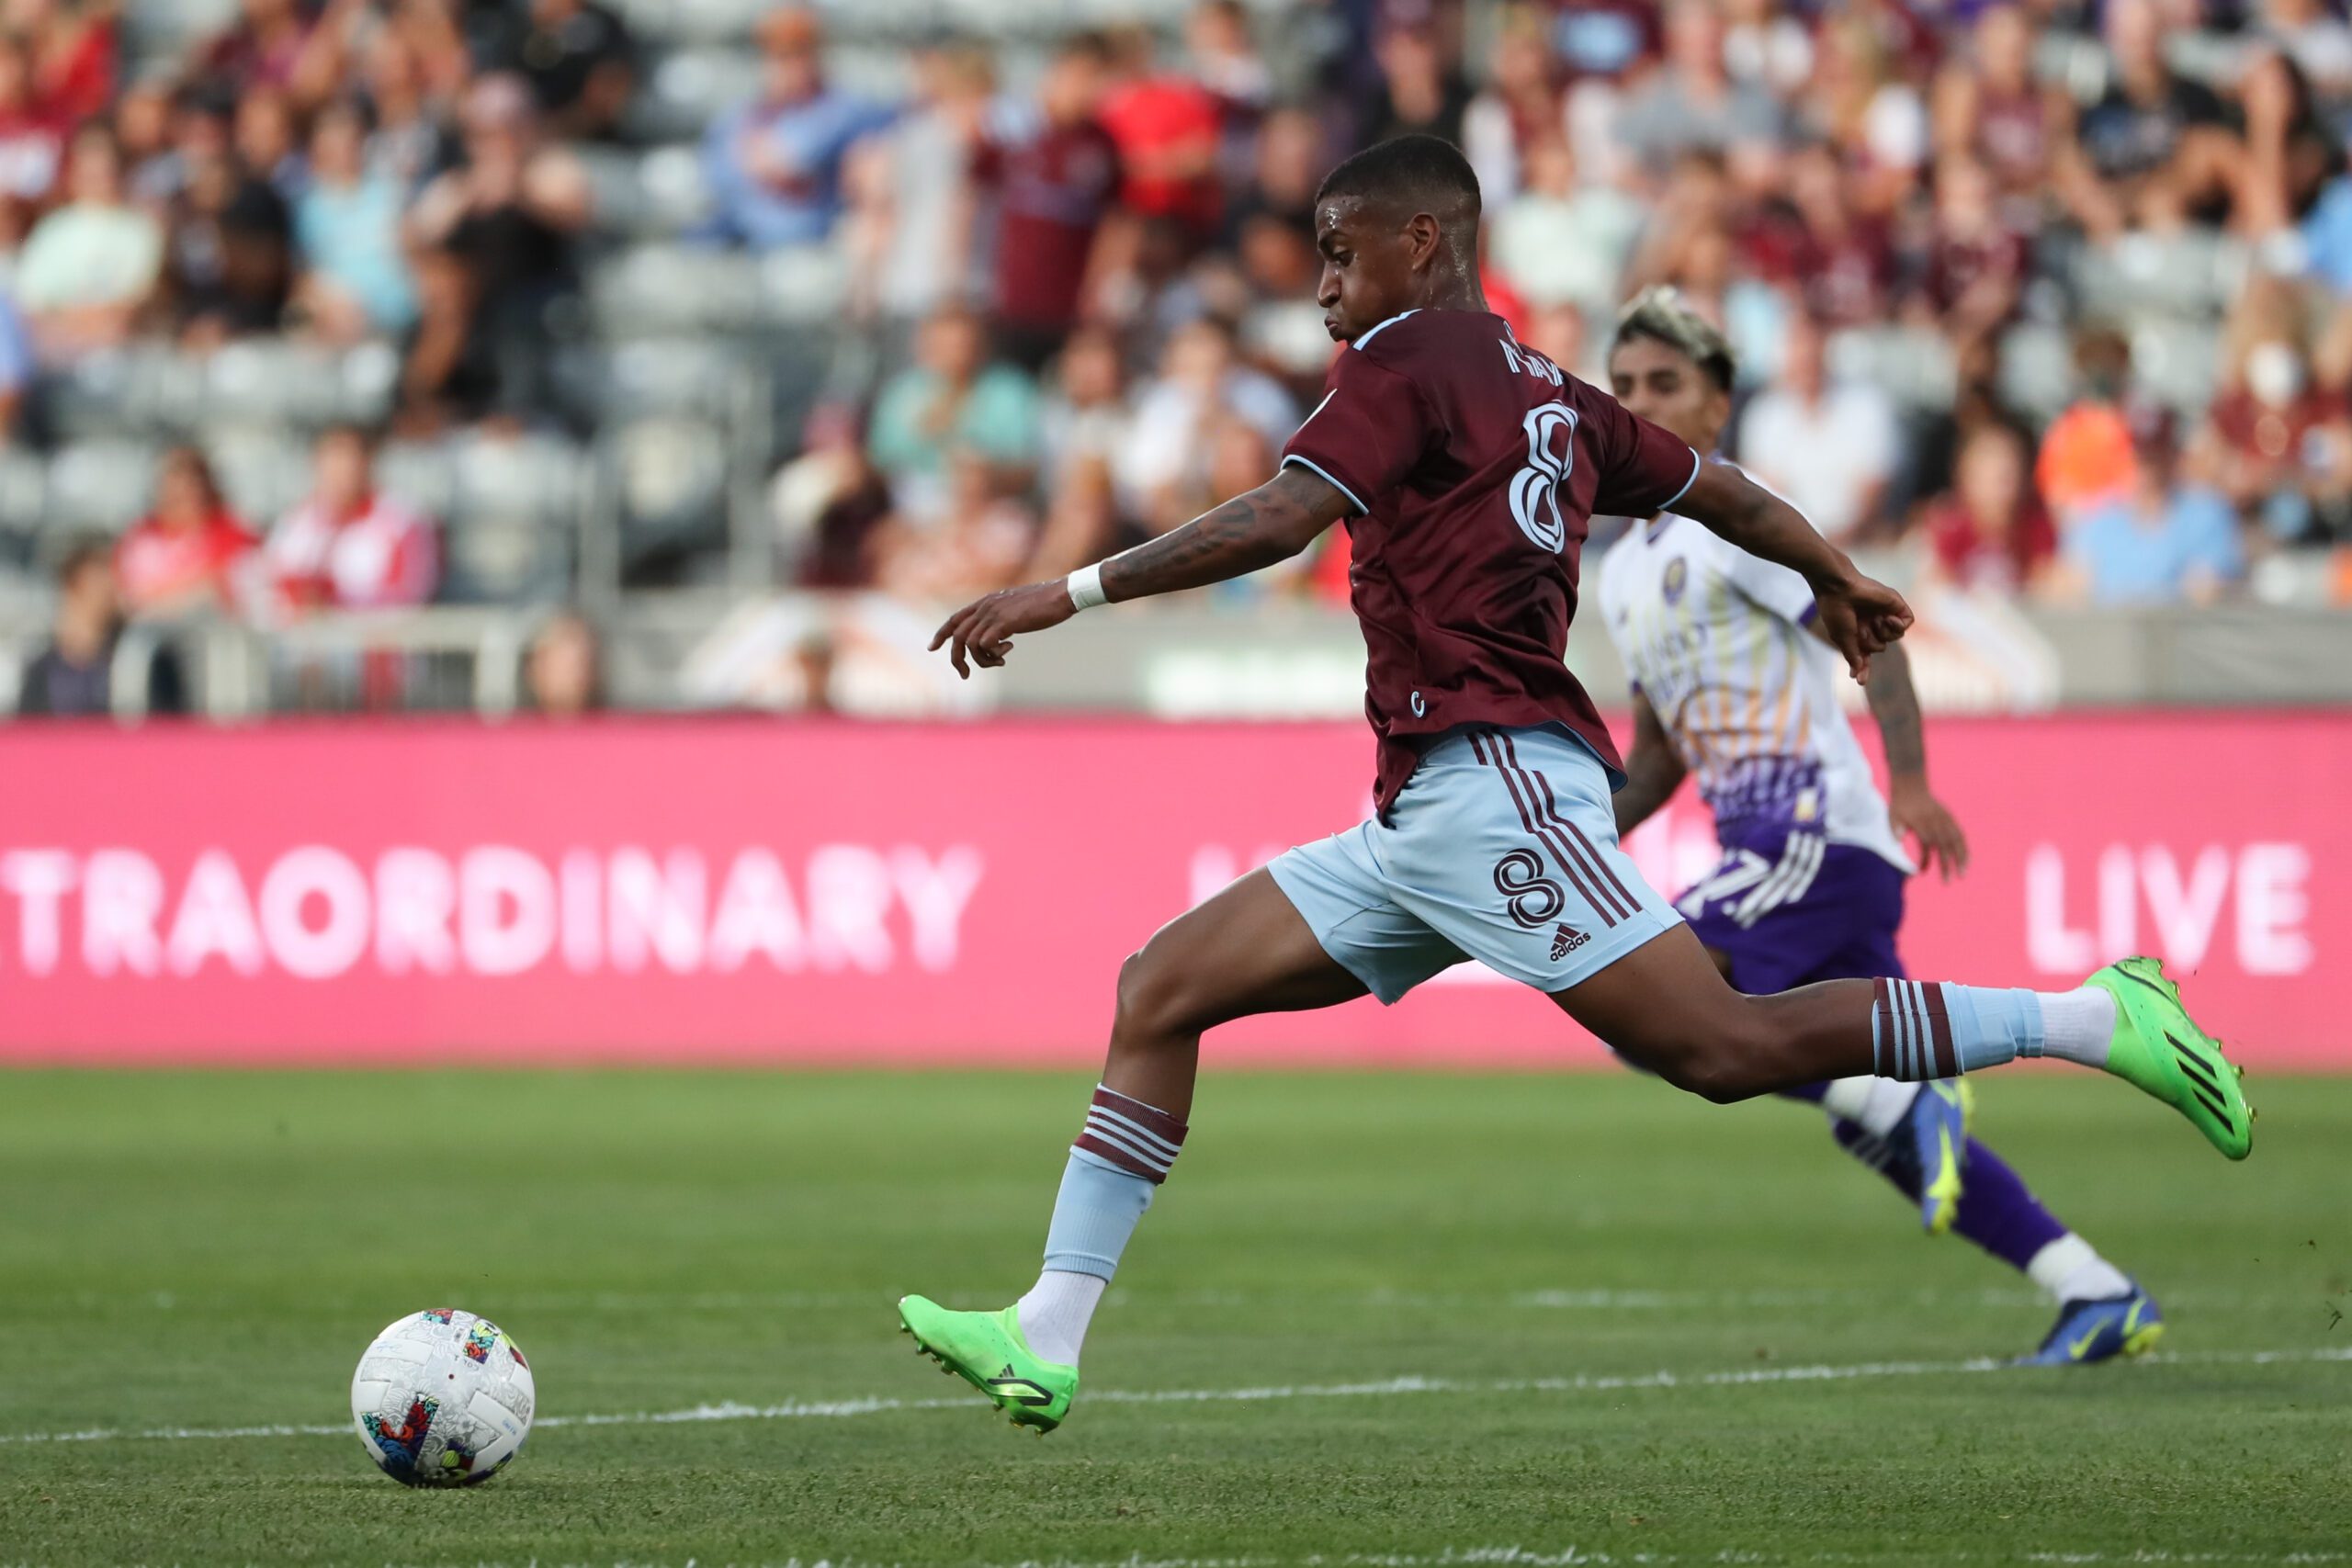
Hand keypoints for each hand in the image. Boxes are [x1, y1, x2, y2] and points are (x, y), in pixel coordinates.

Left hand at [929, 579, 1076, 677]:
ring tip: (1000, 661)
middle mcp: (985, 607)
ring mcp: (993, 614)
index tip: (932, 648)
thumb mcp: (1016, 610)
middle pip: (956, 636)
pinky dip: (993, 655)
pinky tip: (1009, 651)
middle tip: (964, 674)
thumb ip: (1002, 620)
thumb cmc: (1044, 604)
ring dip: (981, 660)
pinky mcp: (1004, 623)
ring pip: (969, 643)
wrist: (1061, 596)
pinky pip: (985, 645)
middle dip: (956, 659)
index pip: (954, 618)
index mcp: (986, 602)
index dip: (941, 633)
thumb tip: (998, 637)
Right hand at [1812, 569, 1912, 682]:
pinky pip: (1907, 623)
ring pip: (1894, 637)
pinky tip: (1886, 619)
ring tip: (1872, 622)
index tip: (1860, 681)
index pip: (1865, 653)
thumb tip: (1858, 668)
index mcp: (1856, 630)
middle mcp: (1870, 622)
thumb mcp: (1842, 637)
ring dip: (1883, 634)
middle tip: (1859, 631)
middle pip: (1880, 646)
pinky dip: (1898, 625)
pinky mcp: (1895, 605)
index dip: (1863, 667)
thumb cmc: (1836, 610)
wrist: (1839, 587)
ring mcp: (1883, 613)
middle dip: (1870, 643)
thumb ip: (1853, 654)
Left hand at [1888, 774, 1969, 881]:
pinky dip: (1964, 847)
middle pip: (1944, 845)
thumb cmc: (1900, 804)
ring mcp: (1944, 819)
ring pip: (1956, 840)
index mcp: (1921, 821)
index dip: (1926, 856)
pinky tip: (1966, 860)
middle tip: (1947, 881)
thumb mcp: (1893, 814)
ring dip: (1960, 857)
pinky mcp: (1949, 817)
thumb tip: (1898, 839)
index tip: (1923, 870)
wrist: (1911, 786)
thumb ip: (1895, 826)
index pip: (1927, 841)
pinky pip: (1959, 833)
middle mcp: (1935, 821)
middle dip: (1946, 863)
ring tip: (1962, 873)